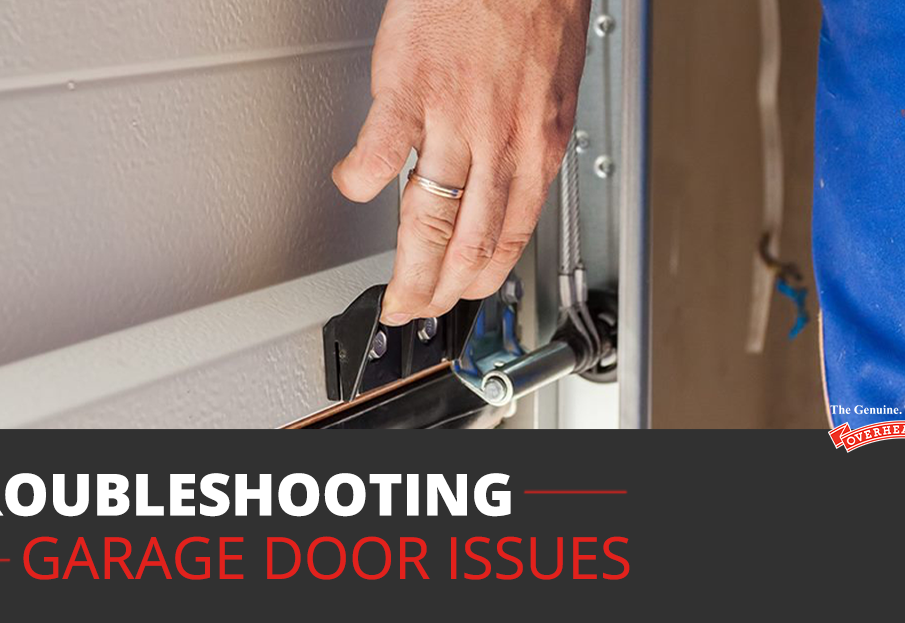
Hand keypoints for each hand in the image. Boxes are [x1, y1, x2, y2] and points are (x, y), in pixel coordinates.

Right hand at [332, 0, 590, 324]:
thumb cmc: (535, 6)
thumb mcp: (553, 89)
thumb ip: (528, 140)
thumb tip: (507, 180)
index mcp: (538, 146)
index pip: (508, 237)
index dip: (481, 280)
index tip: (462, 298)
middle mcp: (501, 143)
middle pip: (465, 243)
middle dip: (438, 291)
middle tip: (415, 310)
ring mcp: (455, 119)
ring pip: (427, 216)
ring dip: (406, 264)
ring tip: (390, 289)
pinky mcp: (411, 87)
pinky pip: (379, 150)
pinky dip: (360, 177)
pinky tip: (351, 185)